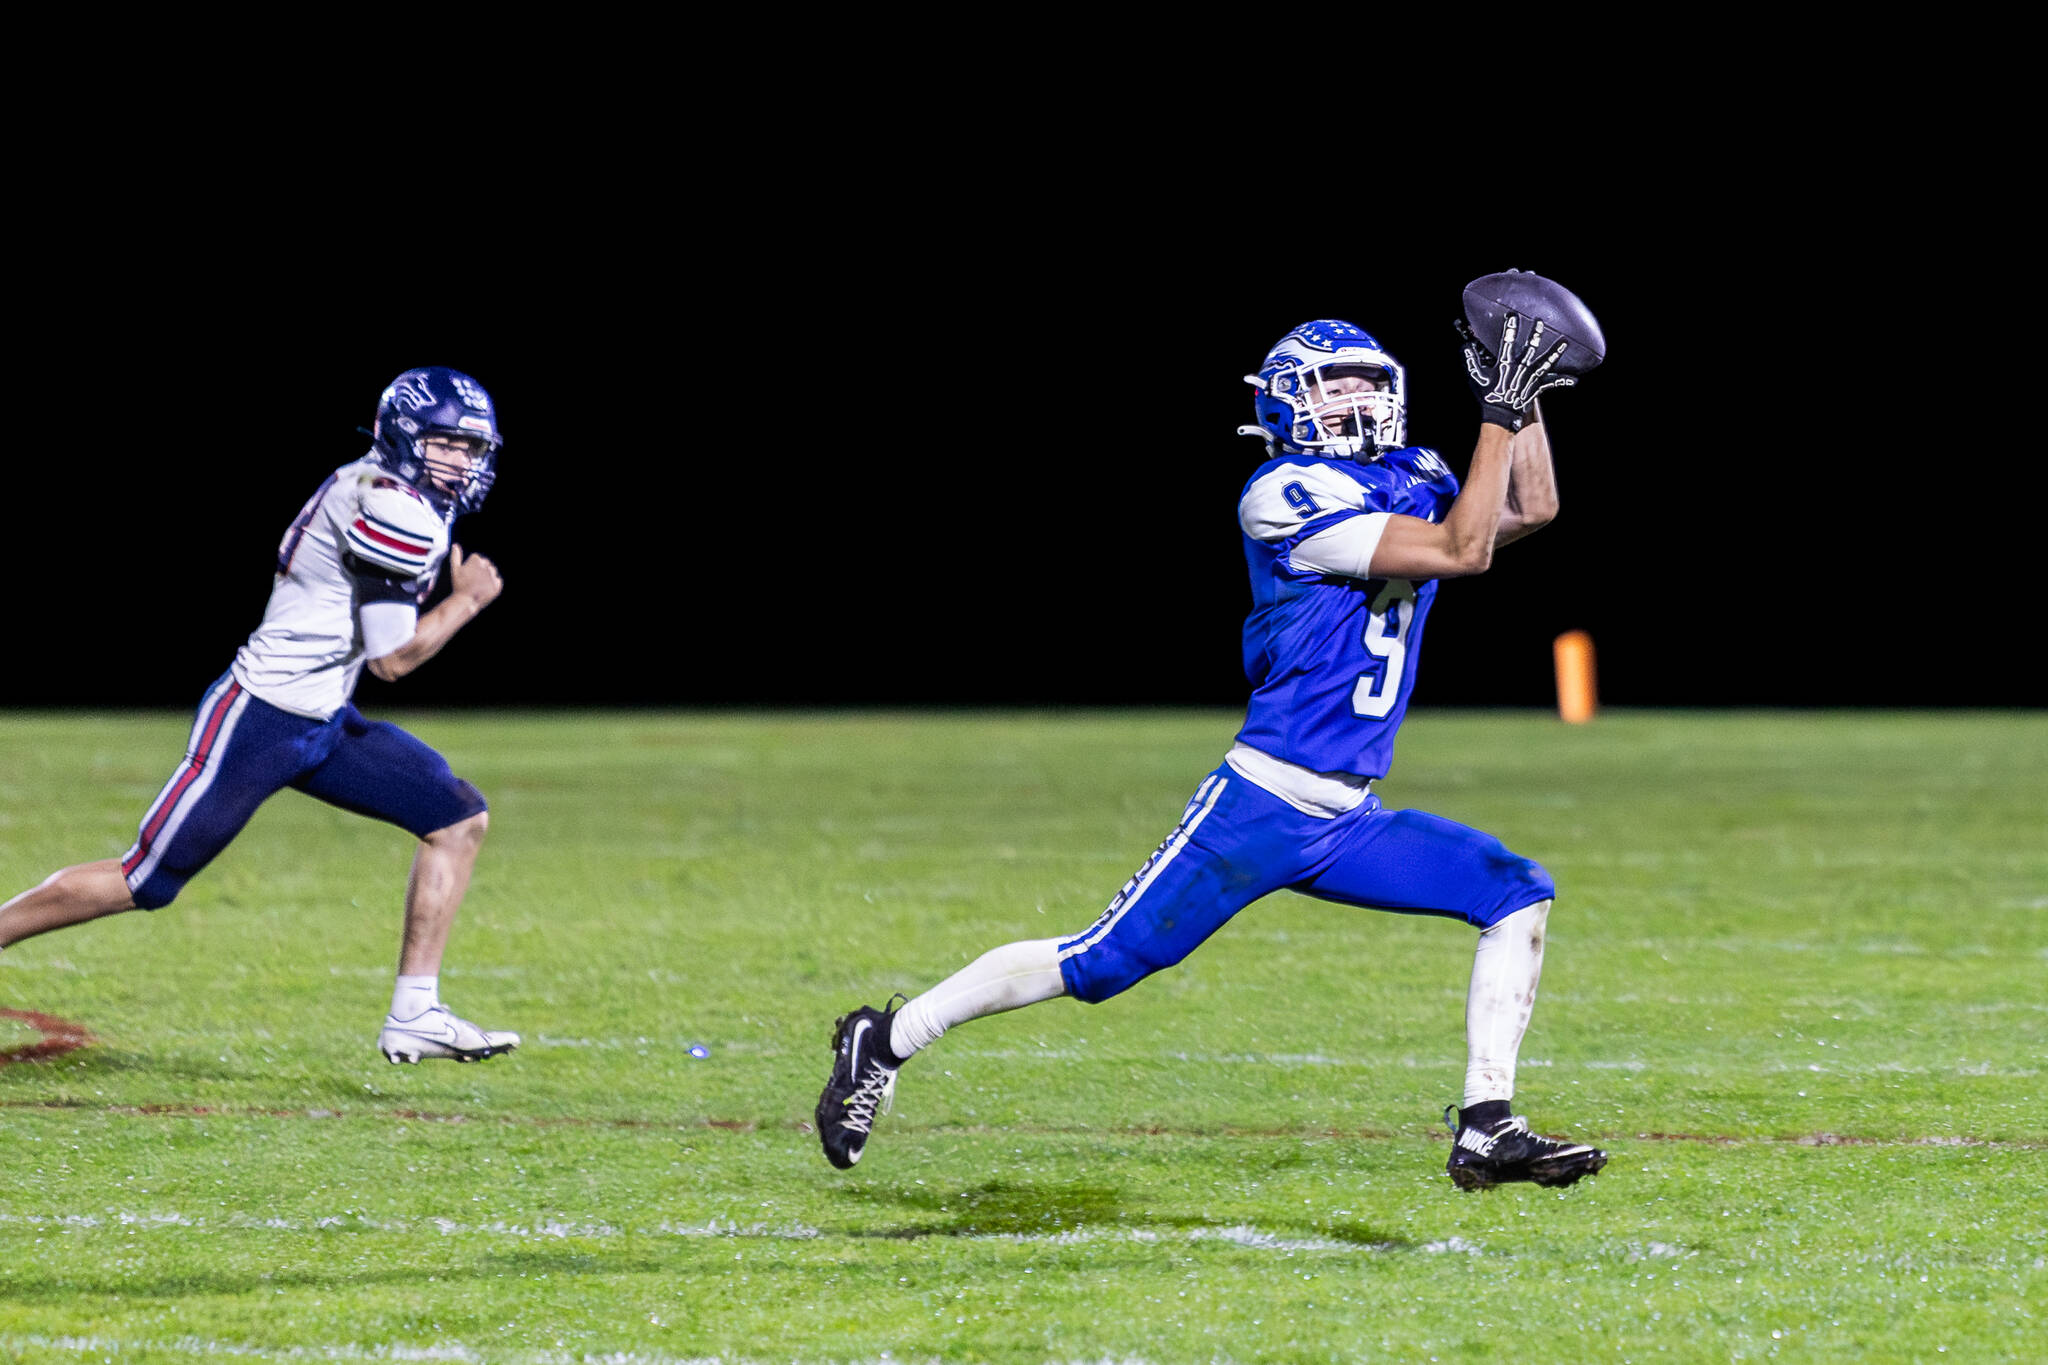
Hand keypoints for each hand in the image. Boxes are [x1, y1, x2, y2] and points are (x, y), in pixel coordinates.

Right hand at [448, 544, 502, 609]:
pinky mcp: (497, 584)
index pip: (478, 560)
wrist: (466, 601)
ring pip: (492, 573)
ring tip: (478, 585)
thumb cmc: (459, 585)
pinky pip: (497, 581)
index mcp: (476, 559)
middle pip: (486, 565)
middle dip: (481, 572)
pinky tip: (484, 589)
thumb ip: (455, 556)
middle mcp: (486, 565)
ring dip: (487, 578)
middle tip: (473, 581)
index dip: (472, 568)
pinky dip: (492, 585)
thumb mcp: (455, 569)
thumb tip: (455, 545)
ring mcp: (492, 575)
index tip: (468, 575)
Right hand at [1456, 311, 1576, 429]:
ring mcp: (1530, 378)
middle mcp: (1520, 369)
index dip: (1510, 328)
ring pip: (1545, 363)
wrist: (1499, 417)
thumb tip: (1465, 346)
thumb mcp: (1476, 378)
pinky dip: (1562, 382)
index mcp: (1505, 365)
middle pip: (1530, 348)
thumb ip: (1471, 361)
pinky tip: (1574, 380)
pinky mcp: (1536, 388)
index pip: (1507, 342)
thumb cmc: (1488, 397)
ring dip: (1555, 352)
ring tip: (1564, 342)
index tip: (1513, 316)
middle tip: (1540, 322)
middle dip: (1535, 334)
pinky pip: (1551, 384)